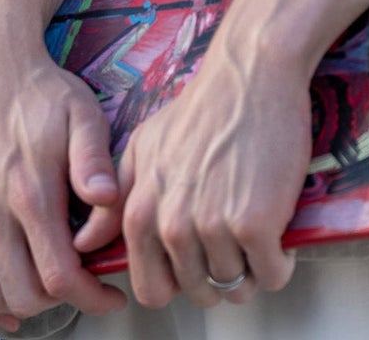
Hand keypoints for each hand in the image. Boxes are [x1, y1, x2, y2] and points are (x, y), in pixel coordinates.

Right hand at [0, 25, 127, 331]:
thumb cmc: (40, 91)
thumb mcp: (82, 114)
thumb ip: (95, 160)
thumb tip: (108, 200)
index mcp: (30, 191)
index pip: (59, 275)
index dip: (91, 297)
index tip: (111, 293)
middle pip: (25, 294)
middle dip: (62, 302)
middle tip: (85, 286)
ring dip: (23, 305)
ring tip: (51, 289)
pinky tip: (6, 304)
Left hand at [110, 45, 309, 309]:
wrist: (248, 76)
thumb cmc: (201, 109)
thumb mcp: (143, 148)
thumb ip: (117, 199)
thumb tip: (87, 243)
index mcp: (141, 211)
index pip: (150, 290)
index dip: (177, 283)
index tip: (195, 263)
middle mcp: (172, 224)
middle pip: (199, 293)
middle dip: (219, 276)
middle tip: (233, 242)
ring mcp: (213, 226)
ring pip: (237, 287)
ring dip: (251, 268)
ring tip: (255, 229)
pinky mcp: (254, 223)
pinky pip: (272, 275)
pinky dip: (280, 261)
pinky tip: (277, 230)